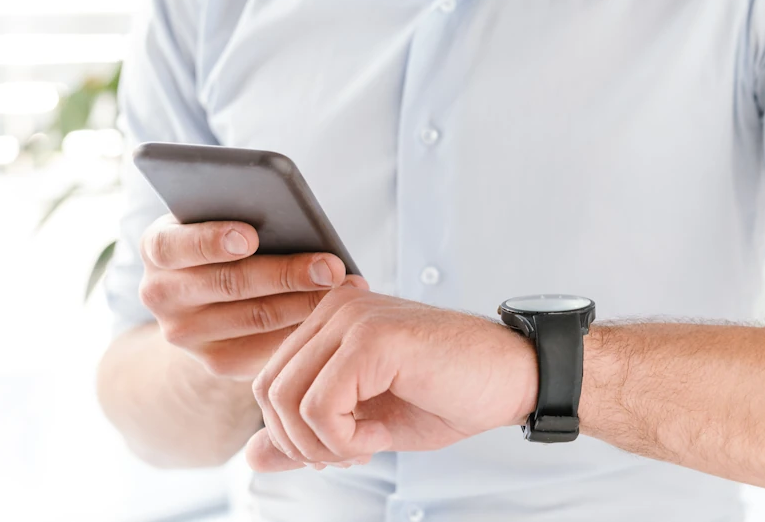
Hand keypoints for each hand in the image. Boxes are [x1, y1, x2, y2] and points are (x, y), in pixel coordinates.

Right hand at [139, 213, 363, 380]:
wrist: (209, 296)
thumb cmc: (232, 240)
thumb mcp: (225, 219)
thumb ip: (245, 215)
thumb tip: (292, 217)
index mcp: (159, 248)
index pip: (175, 244)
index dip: (211, 240)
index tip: (250, 237)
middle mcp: (161, 293)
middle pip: (228, 284)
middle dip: (286, 273)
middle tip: (330, 267)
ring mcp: (185, 334)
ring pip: (255, 317)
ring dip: (307, 302)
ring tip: (347, 286)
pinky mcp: (216, 361)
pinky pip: (266, 348)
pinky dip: (304, 329)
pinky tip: (337, 314)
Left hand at [245, 287, 537, 471]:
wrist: (513, 380)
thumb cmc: (450, 394)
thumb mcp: (367, 425)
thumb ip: (307, 436)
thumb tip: (251, 457)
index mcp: (332, 319)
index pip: (269, 382)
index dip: (295, 432)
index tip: (345, 447)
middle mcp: (337, 307)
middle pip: (267, 391)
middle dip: (302, 442)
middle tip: (355, 453)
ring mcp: (353, 318)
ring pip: (285, 399)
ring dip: (323, 444)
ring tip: (370, 444)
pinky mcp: (372, 339)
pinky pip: (320, 406)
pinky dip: (344, 440)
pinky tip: (380, 436)